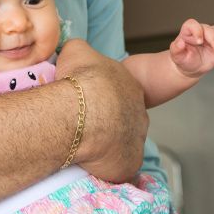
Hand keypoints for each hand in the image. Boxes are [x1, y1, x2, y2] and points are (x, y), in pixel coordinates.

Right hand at [56, 39, 148, 183]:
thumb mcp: (75, 50)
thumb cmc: (80, 81)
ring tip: (84, 143)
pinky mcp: (130, 162)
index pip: (117, 91)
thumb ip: (79, 49)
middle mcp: (139, 111)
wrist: (83, 113)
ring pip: (123, 141)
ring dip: (107, 143)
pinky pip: (119, 164)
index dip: (100, 96)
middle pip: (124, 117)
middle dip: (106, 121)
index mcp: (129, 84)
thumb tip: (75, 51)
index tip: (84, 101)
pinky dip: (105, 164)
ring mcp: (137, 138)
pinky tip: (88, 161)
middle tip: (83, 124)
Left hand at [169, 18, 213, 77]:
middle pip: (210, 30)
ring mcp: (211, 37)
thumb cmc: (183, 59)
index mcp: (188, 32)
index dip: (197, 31)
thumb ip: (176, 49)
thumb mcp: (177, 56)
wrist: (190, 67)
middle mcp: (200, 31)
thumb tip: (179, 42)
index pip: (192, 25)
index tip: (199, 42)